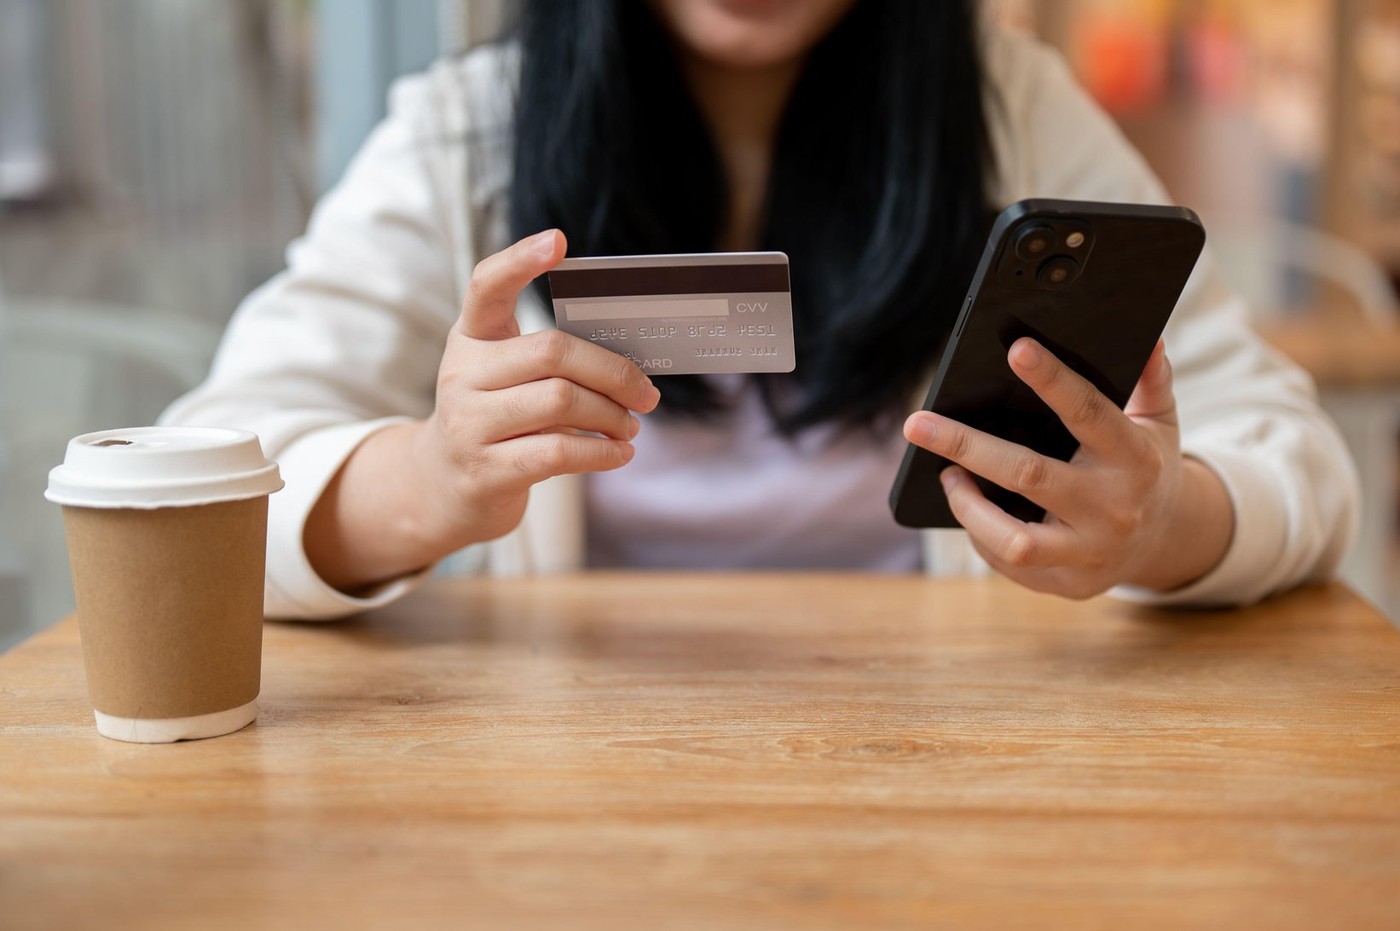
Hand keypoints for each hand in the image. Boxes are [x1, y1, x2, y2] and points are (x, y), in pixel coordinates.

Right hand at [415, 228, 660, 544]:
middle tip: (646, 393)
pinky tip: (619, 453)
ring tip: (630, 426)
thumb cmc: (493, 420)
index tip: (558, 240)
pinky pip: (558, 452)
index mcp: (471, 337)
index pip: (487, 286)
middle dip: (613, 372)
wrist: (441, 485)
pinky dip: (601, 452)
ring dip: (612, 415)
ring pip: (561, 402)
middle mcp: (462, 374)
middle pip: (552, 352)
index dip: (520, 260)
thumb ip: (549, 360)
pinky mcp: (485, 470)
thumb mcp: (503, 377)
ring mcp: (469, 423)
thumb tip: (629, 366)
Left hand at [902, 338, 1232, 598]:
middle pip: (1028, 474)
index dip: (1052, 380)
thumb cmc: (1144, 467)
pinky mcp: (1071, 584)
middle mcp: (1113, 507)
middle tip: (916, 424)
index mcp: (1134, 457)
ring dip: (966, 506)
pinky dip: (981, 533)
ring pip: (1014, 540)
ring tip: (946, 476)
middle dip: (965, 446)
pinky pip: (1009, 562)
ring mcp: (1091, 551)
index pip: (1089, 412)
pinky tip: (969, 506)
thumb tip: (1149, 340)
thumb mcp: (1157, 422)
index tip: (1016, 349)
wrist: (1167, 541)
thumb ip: (1150, 381)